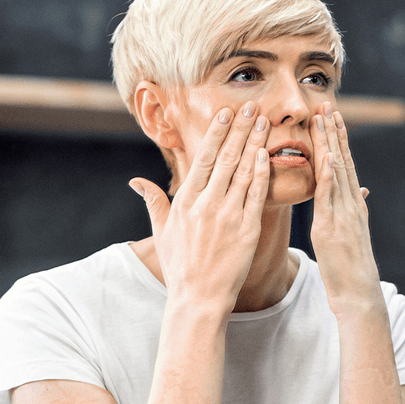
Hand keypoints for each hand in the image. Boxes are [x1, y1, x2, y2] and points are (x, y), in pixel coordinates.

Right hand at [129, 102, 270, 311]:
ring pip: (243, 171)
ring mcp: (227, 216)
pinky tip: (268, 154)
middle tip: (252, 105)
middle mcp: (206, 204)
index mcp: (185, 201)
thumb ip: (153, 202)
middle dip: (240, 129)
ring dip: (255, 143)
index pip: (203, 158)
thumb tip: (136, 181)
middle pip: (226, 157)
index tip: (227, 112)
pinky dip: (261, 172)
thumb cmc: (180, 266)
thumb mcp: (161, 232)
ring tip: (265, 121)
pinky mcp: (247, 229)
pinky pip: (256, 194)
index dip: (217, 133)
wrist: (198, 298)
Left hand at [309, 102, 380, 315]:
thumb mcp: (351, 234)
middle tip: (327, 105)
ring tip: (325, 119)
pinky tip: (328, 156)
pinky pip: (330, 197)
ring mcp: (343, 214)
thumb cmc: (350, 267)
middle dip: (335, 133)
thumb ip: (352, 209)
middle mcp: (350, 204)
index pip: (345, 165)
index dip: (339, 140)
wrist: (358, 293)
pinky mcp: (332, 228)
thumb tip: (361, 191)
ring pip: (337, 172)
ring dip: (331, 144)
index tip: (332, 117)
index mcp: (352, 205)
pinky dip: (330, 175)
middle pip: (343, 161)